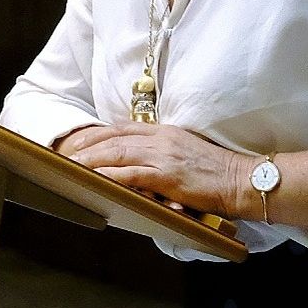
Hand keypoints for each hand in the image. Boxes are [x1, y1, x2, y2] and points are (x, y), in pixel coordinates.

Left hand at [55, 120, 247, 218]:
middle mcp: (160, 139)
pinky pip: (132, 174)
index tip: (78, 141)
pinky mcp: (167, 175)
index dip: (96, 134)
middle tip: (66, 156)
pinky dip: (111, 176)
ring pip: (117, 153)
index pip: (121, 128)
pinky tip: (97, 180)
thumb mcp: (185, 151)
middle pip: (113, 138)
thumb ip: (161, 151)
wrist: (241, 180)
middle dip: (86, 147)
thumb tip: (138, 160)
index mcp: (163, 131)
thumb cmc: (215, 171)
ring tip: (72, 168)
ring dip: (91, 161)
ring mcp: (163, 155)